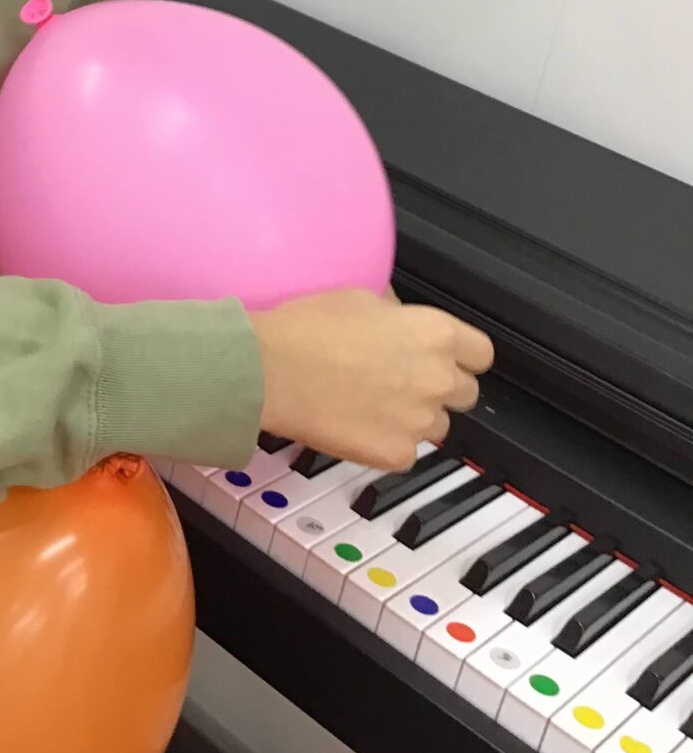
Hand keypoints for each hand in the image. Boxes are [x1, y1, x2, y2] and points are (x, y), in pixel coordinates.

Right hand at [250, 289, 493, 472]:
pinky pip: (405, 453)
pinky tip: (357, 424)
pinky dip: (387, 443)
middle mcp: (438, 378)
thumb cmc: (305, 330)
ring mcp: (420, 421)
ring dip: (414, 417)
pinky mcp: (396, 454)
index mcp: (435, 334)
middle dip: (440, 388)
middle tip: (401, 381)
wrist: (270, 371)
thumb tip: (399, 318)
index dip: (462, 356)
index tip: (447, 358)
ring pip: (436, 426)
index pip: (481, 353)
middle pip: (466, 393)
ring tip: (372, 404)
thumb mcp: (359, 297)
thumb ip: (396, 313)